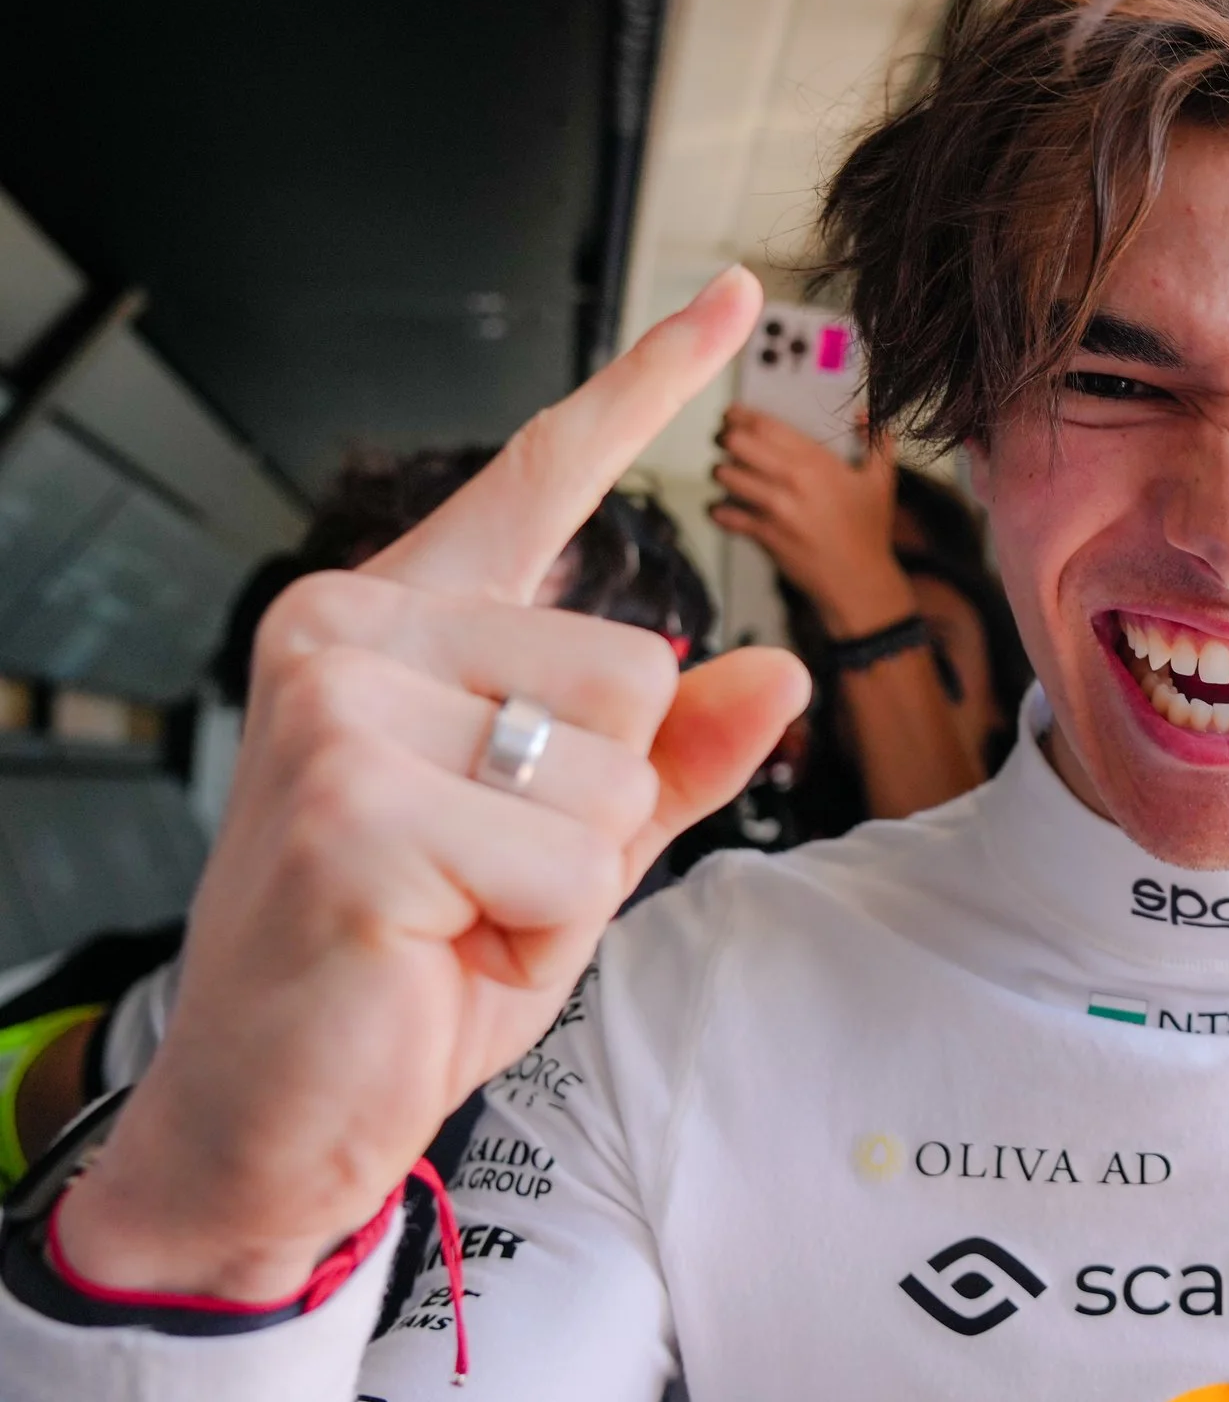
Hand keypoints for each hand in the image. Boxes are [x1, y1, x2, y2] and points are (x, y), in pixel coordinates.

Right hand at [55, 268, 810, 1300]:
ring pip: (615, 759)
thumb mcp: (570, 846)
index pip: (545, 475)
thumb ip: (669, 757)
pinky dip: (545, 929)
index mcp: (401, 621)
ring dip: (574, 876)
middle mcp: (353, 632)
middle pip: (635, 664)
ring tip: (460, 909)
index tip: (732, 294)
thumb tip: (777, 672)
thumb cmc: (409, 960)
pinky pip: (575, 855)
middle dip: (599, 807)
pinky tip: (442, 943)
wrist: (277, 1107)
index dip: (646, 381)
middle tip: (481, 874)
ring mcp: (339, 708)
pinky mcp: (351, 803)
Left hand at [711, 407, 913, 633]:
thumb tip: (863, 414)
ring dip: (721, 472)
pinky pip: (727, 516)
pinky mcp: (764, 534)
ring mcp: (775, 508)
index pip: (767, 426)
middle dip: (725, 438)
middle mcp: (792, 480)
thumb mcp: (882, 481)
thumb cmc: (869, 531)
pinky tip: (721, 509)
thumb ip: (876, 442)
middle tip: (724, 440)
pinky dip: (719, 511)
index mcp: (817, 461)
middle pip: (738, 444)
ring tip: (724, 473)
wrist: (858, 580)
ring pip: (726, 476)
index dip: (742, 415)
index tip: (732, 414)